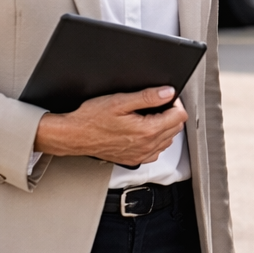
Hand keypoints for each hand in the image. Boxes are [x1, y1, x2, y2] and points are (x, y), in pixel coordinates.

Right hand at [33, 87, 185, 164]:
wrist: (74, 135)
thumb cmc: (91, 119)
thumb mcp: (120, 101)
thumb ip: (147, 97)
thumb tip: (168, 93)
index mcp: (147, 131)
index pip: (179, 116)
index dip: (175, 102)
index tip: (166, 97)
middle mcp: (146, 146)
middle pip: (176, 128)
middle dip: (171, 114)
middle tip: (157, 103)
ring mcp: (141, 155)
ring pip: (168, 140)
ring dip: (165, 127)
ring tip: (150, 116)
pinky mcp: (134, 159)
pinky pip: (156, 151)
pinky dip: (156, 140)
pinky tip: (145, 131)